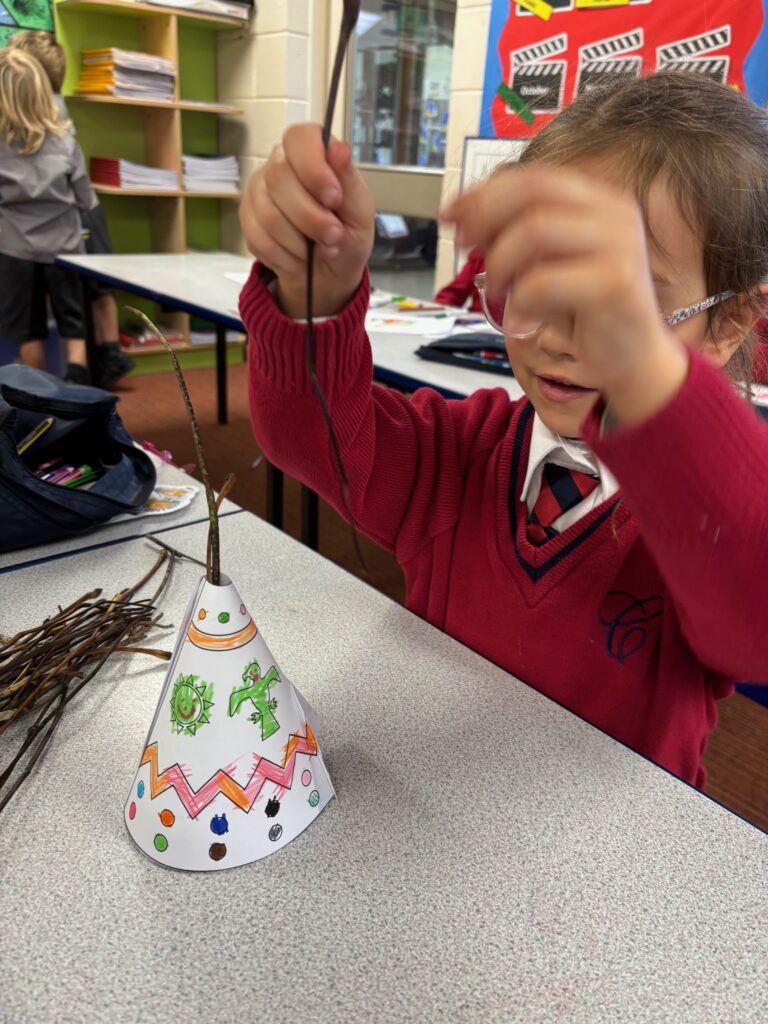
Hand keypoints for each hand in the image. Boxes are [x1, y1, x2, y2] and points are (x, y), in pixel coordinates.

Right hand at [239, 124, 374, 317]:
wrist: (329, 271)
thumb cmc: (347, 234)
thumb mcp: (360, 211)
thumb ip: (349, 181)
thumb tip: (339, 149)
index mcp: (311, 152)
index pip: (299, 139)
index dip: (313, 168)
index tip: (334, 198)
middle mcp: (279, 164)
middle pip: (279, 179)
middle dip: (311, 217)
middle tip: (334, 236)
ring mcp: (258, 191)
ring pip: (269, 214)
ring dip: (300, 243)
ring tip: (321, 250)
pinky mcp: (247, 219)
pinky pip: (260, 239)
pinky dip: (286, 257)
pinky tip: (300, 258)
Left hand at [441, 165, 688, 423]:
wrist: (633, 360)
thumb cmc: (587, 314)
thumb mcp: (549, 264)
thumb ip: (518, 237)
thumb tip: (467, 218)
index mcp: (600, 202)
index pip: (534, 178)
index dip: (485, 192)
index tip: (450, 213)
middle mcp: (614, 214)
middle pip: (533, 192)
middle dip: (486, 215)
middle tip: (462, 244)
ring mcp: (620, 245)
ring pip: (535, 231)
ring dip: (501, 263)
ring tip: (499, 293)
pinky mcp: (615, 283)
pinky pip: (543, 282)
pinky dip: (519, 302)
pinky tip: (521, 321)